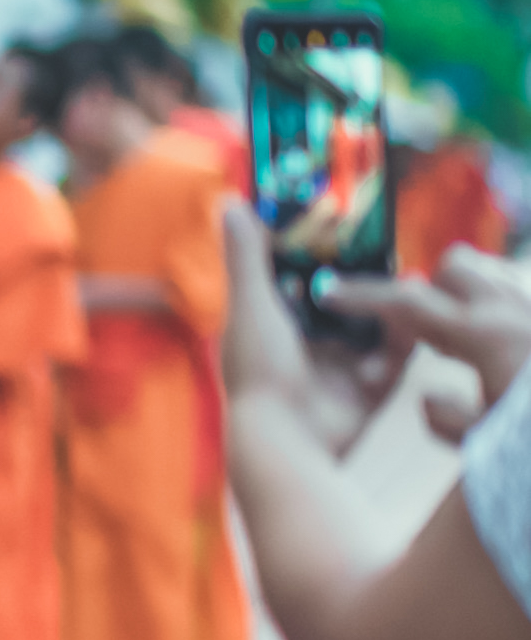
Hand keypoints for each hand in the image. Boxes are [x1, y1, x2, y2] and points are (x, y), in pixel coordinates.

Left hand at [221, 204, 410, 455]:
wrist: (289, 439)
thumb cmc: (260, 372)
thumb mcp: (252, 305)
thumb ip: (247, 257)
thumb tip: (230, 200)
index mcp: (272, 320)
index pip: (303, 274)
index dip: (326, 248)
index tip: (351, 220)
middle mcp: (306, 341)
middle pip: (348, 296)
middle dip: (369, 277)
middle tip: (391, 251)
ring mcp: (340, 365)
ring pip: (378, 323)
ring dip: (392, 308)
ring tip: (408, 285)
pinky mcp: (369, 388)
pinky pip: (397, 357)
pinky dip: (403, 344)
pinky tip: (409, 329)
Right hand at [319, 240, 530, 439]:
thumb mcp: (487, 446)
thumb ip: (449, 420)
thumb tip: (427, 399)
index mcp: (488, 338)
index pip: (409, 303)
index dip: (362, 297)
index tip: (330, 294)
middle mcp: (519, 316)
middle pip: (456, 268)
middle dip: (430, 290)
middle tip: (418, 333)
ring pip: (495, 284)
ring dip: (470, 307)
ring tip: (462, 349)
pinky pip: (516, 310)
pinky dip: (503, 326)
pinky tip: (505, 363)